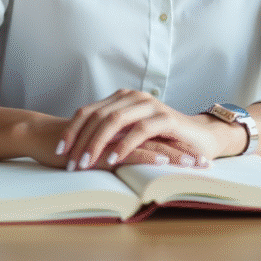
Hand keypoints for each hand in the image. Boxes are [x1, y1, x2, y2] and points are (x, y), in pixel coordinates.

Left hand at [56, 89, 226, 170]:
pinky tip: (113, 160)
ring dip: (97, 143)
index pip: (88, 111)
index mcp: (121, 98)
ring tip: (86, 163)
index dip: (71, 131)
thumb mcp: (130, 134)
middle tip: (70, 163)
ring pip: (114, 121)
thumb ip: (110, 134)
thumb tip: (78, 147)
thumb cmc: (163, 139)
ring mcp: (149, 105)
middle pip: (97, 116)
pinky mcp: (165, 118)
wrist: (201, 138)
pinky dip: (123, 146)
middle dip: (80, 140)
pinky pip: (139, 131)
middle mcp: (132, 97)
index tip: (59, 151)